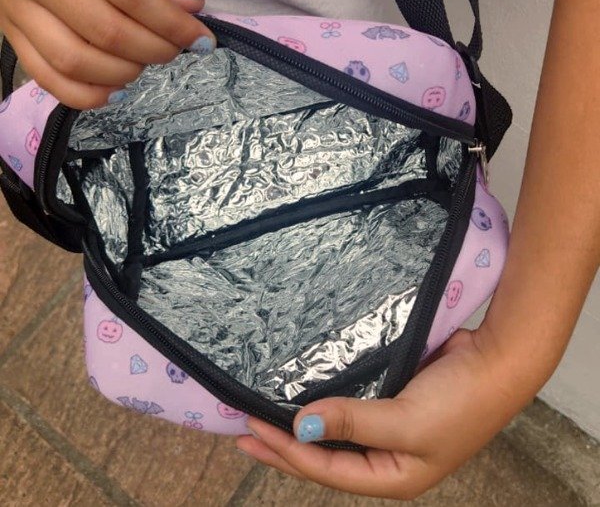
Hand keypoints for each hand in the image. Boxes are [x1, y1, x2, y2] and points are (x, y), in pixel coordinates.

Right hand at [0, 0, 214, 108]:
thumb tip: (189, 10)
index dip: (172, 24)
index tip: (201, 39)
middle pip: (106, 32)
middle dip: (155, 50)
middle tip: (174, 50)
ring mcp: (13, 5)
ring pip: (76, 62)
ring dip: (125, 74)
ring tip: (144, 62)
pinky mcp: (8, 32)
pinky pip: (48, 79)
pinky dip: (89, 95)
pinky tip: (116, 90)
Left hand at [237, 328, 532, 499]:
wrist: (496, 361)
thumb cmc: (460, 402)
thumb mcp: (407, 424)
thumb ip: (353, 424)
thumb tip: (302, 427)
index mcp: (392, 475)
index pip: (326, 469)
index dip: (287, 451)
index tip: (251, 428)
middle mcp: (385, 455)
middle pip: (323, 455)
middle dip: (283, 445)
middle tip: (242, 432)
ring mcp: (386, 426)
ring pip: (332, 430)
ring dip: (300, 423)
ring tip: (263, 416)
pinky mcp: (388, 397)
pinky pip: (346, 403)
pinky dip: (323, 401)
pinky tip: (302, 395)